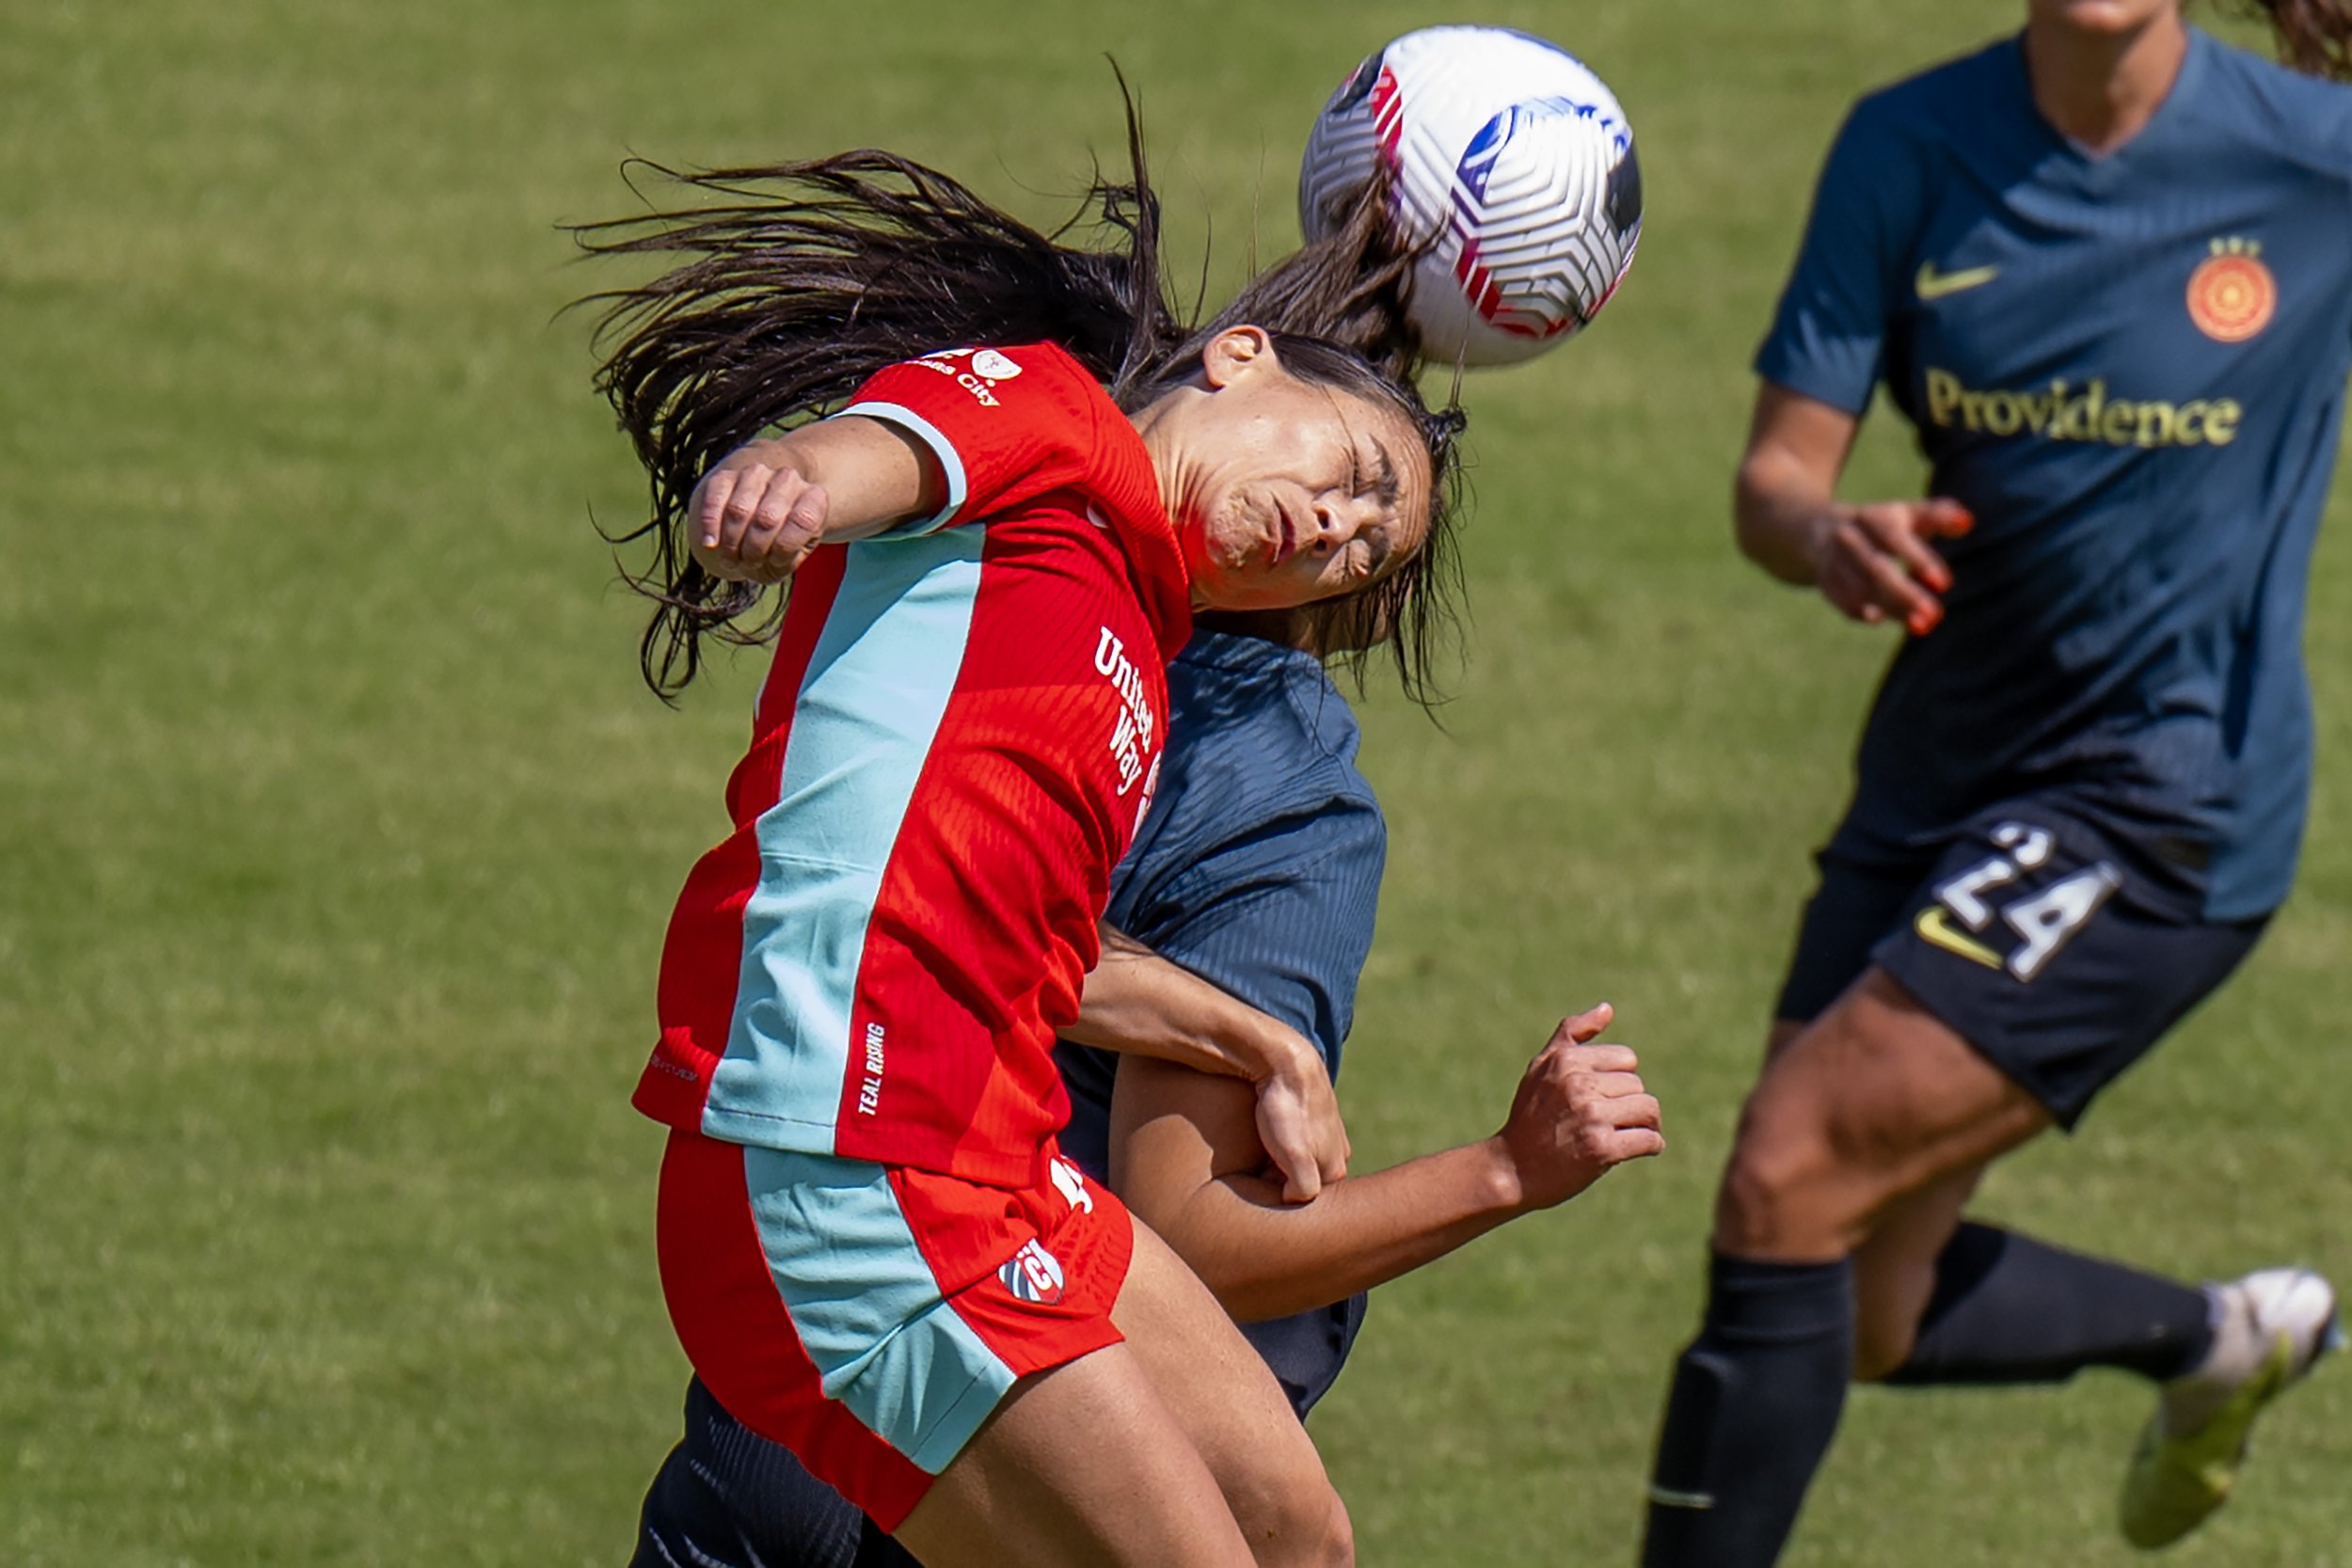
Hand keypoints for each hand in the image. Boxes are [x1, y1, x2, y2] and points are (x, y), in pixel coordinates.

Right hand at [688, 457, 830, 583]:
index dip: (785, 549)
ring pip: (739, 510)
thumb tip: (760, 553)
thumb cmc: (777, 546)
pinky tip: (710, 544)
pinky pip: (715, 498)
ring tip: (731, 558)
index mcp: (814, 498)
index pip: (803, 521)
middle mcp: (788, 479)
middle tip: (748, 564)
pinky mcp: (726, 476)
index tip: (775, 562)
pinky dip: (710, 525)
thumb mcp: (790, 558)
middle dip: (754, 550)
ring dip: (731, 542)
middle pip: (767, 518)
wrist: (756, 521)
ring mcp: (757, 473)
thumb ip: (782, 559)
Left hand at [1251, 1025, 1349, 1203]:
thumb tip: (1292, 1198)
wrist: (1284, 1060)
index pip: (1307, 1198)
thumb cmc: (1285, 1109)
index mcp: (1337, 1167)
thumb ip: (1304, 1188)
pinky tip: (1265, 1132)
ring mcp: (1327, 1130)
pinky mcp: (1312, 1113)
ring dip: (1279, 1159)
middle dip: (1282, 1178)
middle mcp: (1338, 1150)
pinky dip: (1280, 1139)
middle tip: (1256, 1168)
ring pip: (1300, 1158)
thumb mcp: (1295, 1158)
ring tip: (1259, 1149)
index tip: (1259, 1185)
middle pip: (1307, 1179)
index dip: (1280, 1196)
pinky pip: (1296, 1137)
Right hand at [1494, 1003, 1663, 1211]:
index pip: (1626, 1060)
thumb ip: (1572, 1033)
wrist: (1512, 1170)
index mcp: (1566, 1060)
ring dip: (1645, 1125)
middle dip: (1629, 1105)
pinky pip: (1649, 1140)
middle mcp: (1579, 1083)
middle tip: (1608, 1124)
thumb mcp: (1541, 1068)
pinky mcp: (1601, 1148)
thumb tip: (1607, 1009)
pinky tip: (1633, 1151)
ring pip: (1649, 1110)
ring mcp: (1591, 1116)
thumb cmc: (1529, 1118)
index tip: (1601, 1100)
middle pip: (1638, 1087)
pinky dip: (1650, 1147)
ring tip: (1626, 1136)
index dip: (1618, 1082)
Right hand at [1808, 498, 1971, 635]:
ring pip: (1861, 590)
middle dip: (1905, 594)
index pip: (1894, 538)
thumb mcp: (1906, 514)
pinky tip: (1884, 618)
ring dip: (1892, 609)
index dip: (1919, 560)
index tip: (1945, 585)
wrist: (1817, 529)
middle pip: (1876, 568)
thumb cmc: (1880, 524)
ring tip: (1922, 625)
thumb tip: (1967, 523)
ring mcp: (1831, 561)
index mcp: (1871, 517)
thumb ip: (1938, 516)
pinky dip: (1864, 612)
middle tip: (1935, 615)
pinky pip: (1844, 602)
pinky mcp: (1824, 582)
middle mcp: (1847, 538)